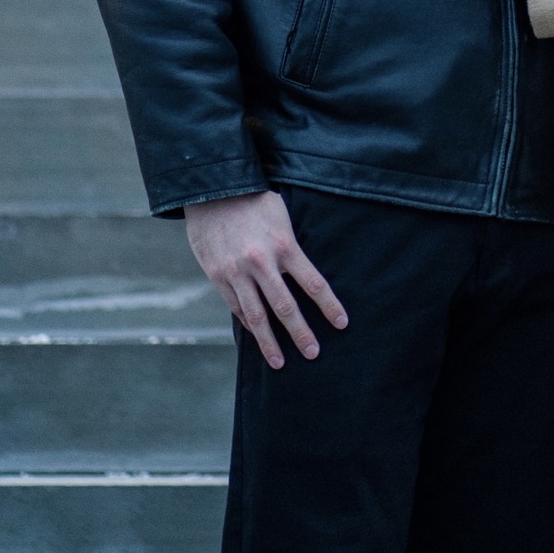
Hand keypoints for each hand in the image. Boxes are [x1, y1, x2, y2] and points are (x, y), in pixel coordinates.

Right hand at [183, 190, 346, 369]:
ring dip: (270, 342)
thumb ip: (292, 248)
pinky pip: (236, 307)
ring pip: (257, 315)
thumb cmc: (254, 202)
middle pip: (286, 307)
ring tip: (280, 362)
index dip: (329, 306)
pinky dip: (249, 324)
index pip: (314, 284)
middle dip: (301, 333)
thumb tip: (303, 275)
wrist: (212, 190)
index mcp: (285, 245)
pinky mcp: (218, 276)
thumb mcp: (282, 217)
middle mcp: (261, 262)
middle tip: (313, 353)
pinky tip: (258, 336)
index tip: (341, 324)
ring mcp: (237, 272)